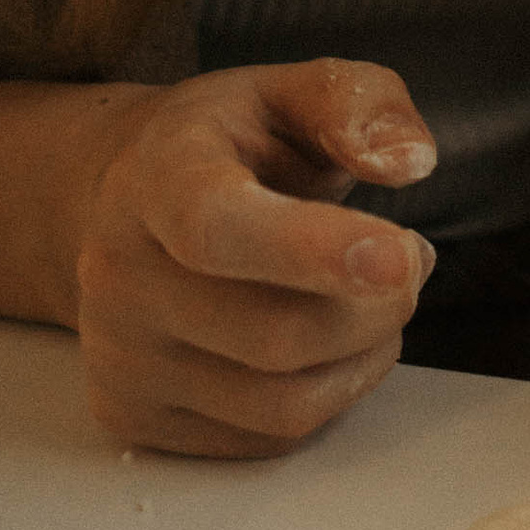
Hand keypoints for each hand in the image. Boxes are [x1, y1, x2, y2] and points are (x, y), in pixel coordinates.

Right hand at [66, 57, 437, 458]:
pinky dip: (328, 397)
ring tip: (374, 301)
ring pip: (282, 405)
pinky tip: (328, 343)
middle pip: (276, 336)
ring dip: (365, 358)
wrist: (123, 202)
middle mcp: (120, 274)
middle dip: (380, 307)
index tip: (399, 256)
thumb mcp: (290, 89)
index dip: (313, 250)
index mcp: (158, 177)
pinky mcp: (133, 416)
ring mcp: (119, 356)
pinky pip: (266, 439)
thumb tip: (407, 162)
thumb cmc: (226, 146)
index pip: (219, 228)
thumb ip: (358, 104)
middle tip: (410, 260)